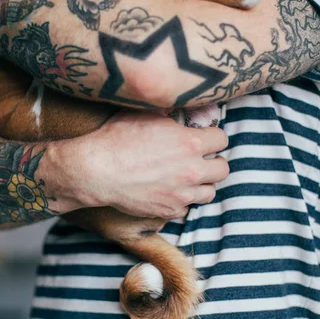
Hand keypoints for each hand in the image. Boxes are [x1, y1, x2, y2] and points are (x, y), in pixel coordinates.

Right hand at [60, 110, 229, 219]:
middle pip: (223, 169)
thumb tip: (178, 108)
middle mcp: (192, 170)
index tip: (204, 137)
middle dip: (214, 161)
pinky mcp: (168, 210)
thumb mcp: (144, 114)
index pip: (222, 139)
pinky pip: (187, 208)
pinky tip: (169, 190)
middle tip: (200, 158)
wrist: (96, 171)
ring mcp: (181, 194)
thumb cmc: (116, 138)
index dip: (213, 136)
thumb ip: (169, 113)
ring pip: (210, 192)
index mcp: (190, 142)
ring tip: (188, 177)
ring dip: (202, 183)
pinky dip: (182, 200)